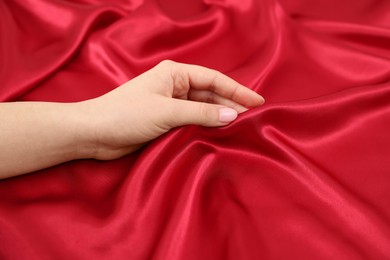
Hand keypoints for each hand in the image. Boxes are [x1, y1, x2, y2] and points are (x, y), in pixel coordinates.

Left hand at [81, 60, 264, 159]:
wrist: (94, 133)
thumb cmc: (126, 114)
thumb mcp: (167, 112)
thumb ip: (201, 114)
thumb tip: (232, 115)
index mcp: (175, 74)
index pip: (213, 79)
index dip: (237, 90)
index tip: (257, 102)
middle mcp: (174, 85)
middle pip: (210, 94)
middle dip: (230, 105)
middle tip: (252, 119)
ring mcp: (170, 103)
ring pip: (202, 108)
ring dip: (219, 117)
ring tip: (239, 128)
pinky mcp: (165, 120)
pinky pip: (192, 121)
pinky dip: (205, 127)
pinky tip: (218, 134)